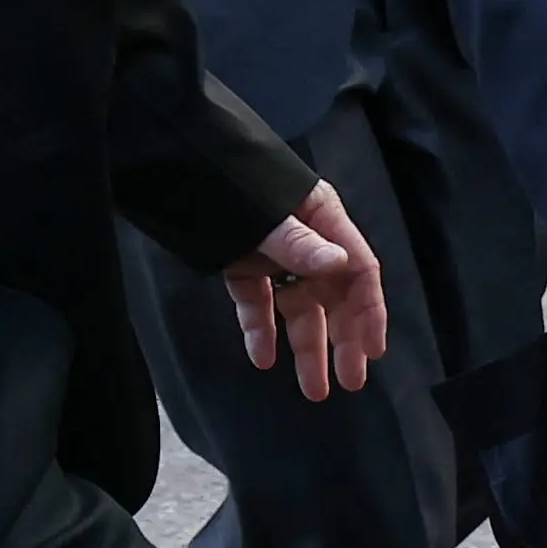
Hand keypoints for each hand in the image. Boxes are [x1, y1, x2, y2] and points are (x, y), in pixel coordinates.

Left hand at [222, 181, 389, 397]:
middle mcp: (305, 239)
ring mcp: (272, 253)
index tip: (372, 351)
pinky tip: (262, 358)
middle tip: (351, 381)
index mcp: (323, 219)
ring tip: (314, 389)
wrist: (174, 158)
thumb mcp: (265, 213)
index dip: (369, 312)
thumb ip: (298, 242)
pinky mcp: (241, 263)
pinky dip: (259, 328)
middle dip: (344, 339)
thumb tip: (338, 265)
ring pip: (297, 305)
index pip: (358, 271)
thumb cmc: (227, 179)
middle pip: (333, 295)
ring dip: (306, 346)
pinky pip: (257, 301)